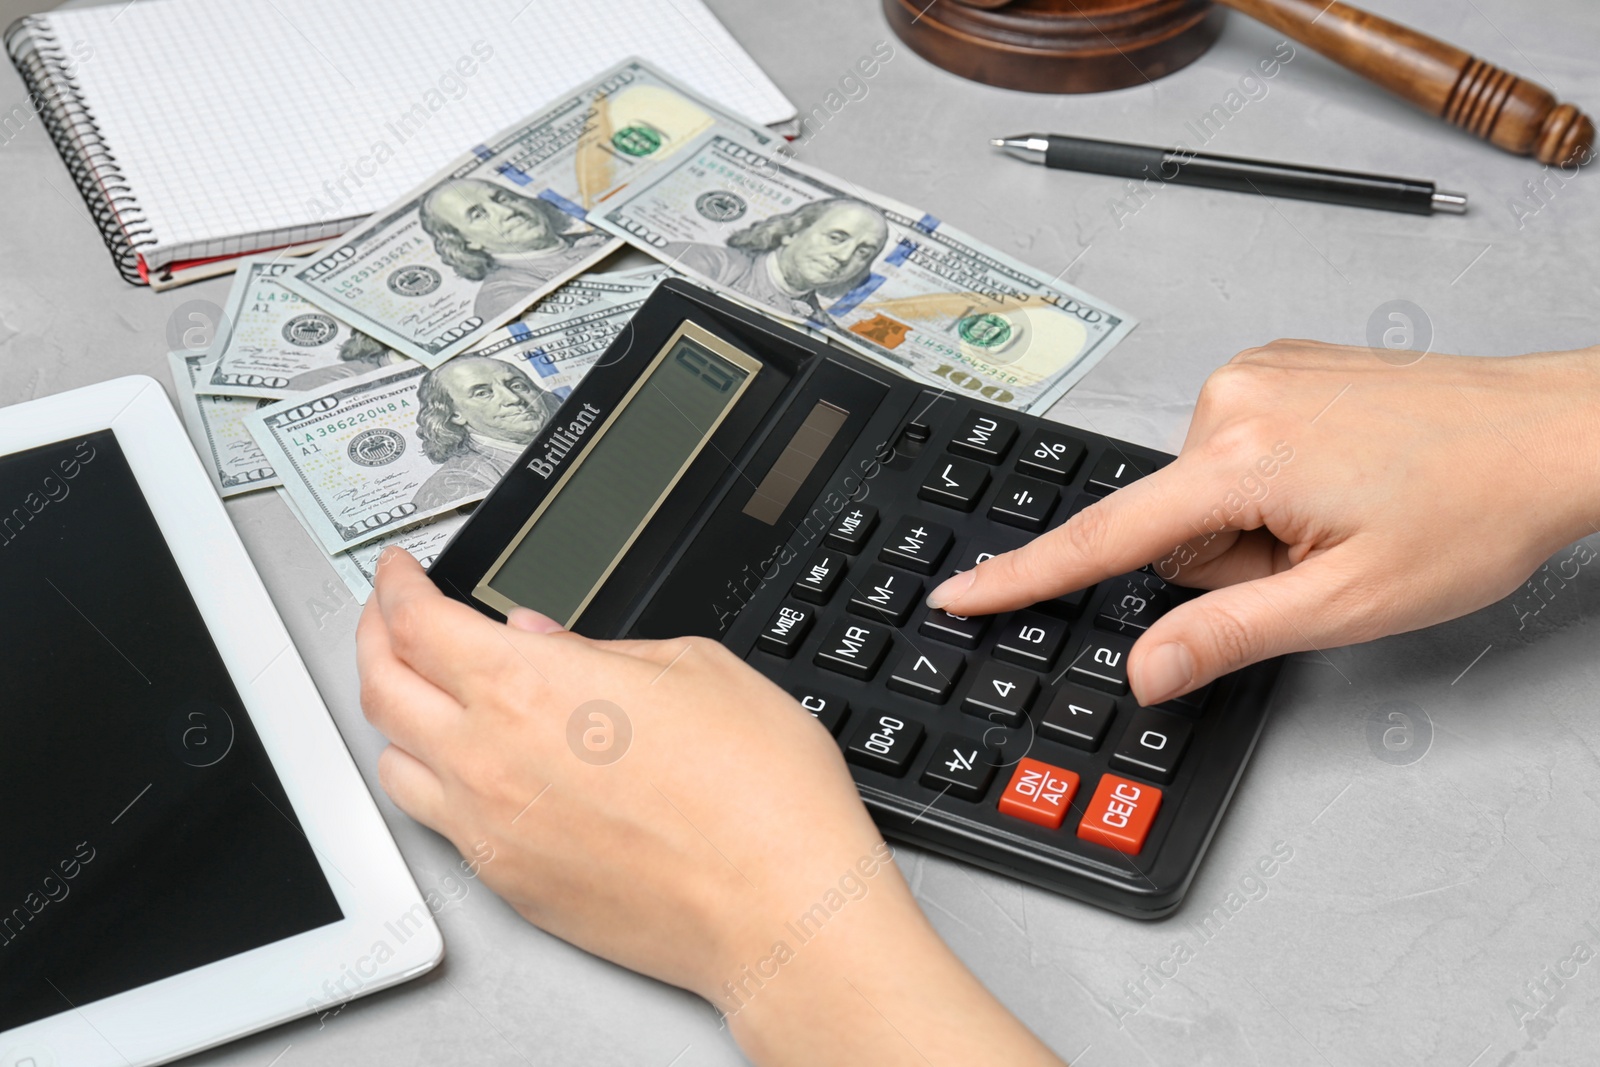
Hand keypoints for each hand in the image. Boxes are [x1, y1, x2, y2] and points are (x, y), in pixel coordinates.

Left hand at [356, 550, 1060, 1065]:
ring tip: (421, 692)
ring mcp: (490, 830)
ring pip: (393, 760)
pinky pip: (437, 823)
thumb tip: (546, 640)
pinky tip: (471, 768)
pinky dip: (435, 781)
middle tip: (389, 616)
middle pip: (381, 686)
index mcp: (529, 685)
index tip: (401, 574)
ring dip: (396, 714)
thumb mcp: (694, 668)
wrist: (781, 909)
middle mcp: (489, 759)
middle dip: (375, 636)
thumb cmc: (758, 795)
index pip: (417, 622)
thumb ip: (600, 648)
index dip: (397, 586)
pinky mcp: (509, 885)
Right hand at [929, 342, 1599, 704]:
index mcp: (1242, 458)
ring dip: (1254, 526)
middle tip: (1315, 560)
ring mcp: (1258, 376)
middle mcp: (1235, 399)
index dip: (1025, 576)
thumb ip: (1228, 635)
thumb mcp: (1347, 604)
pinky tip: (1338, 483)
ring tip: (1340, 518)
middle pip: (1170, 524)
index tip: (961, 593)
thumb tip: (1145, 668)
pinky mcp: (1279, 369)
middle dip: (1228, 562)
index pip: (1105, 536)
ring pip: (1204, 492)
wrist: (1556, 431)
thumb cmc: (1475, 506)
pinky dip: (1271, 485)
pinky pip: (1234, 451)